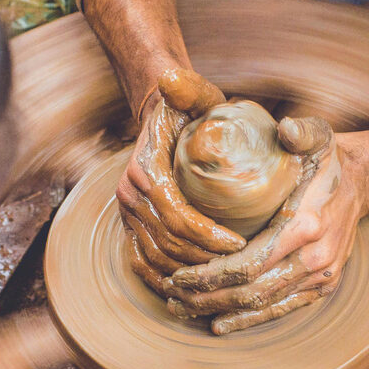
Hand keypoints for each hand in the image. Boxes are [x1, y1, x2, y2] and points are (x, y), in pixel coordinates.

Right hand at [116, 69, 245, 296]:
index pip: (177, 216)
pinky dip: (161, 279)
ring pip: (156, 258)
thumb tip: (171, 78)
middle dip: (205, 261)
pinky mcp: (130, 225)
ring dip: (188, 273)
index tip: (240, 244)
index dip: (208, 236)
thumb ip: (189, 88)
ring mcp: (127, 213)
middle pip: (168, 243)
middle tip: (240, 266)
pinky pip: (140, 261)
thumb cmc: (186, 109)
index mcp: (144, 171)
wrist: (159, 117)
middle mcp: (129, 195)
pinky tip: (187, 290)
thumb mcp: (193, 94)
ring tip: (222, 278)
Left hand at [163, 119, 366, 332]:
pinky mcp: (323, 286)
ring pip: (263, 304)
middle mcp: (316, 259)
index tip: (179, 274)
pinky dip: (250, 319)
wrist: (363, 183)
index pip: (249, 263)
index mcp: (306, 225)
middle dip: (207, 298)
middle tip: (172, 296)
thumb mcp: (318, 136)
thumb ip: (300, 131)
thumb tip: (285, 127)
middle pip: (251, 291)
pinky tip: (221, 323)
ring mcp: (321, 277)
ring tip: (185, 309)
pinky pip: (283, 309)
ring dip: (221, 311)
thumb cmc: (329, 160)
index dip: (210, 275)